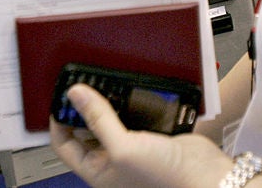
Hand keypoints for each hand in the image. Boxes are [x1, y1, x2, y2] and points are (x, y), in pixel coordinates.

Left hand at [50, 83, 234, 187]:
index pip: (64, 144)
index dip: (58, 120)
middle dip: (82, 108)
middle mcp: (112, 160)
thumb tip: (76, 95)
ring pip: (109, 119)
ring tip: (99, 83)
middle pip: (86, 129)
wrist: (204, 175)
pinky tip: (126, 89)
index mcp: (97, 171)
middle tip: (80, 84)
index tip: (60, 97)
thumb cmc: (164, 179)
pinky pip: (131, 114)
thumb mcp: (122, 148)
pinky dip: (128, 101)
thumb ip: (98, 119)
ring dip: (105, 102)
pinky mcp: (150, 134)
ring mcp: (131, 146)